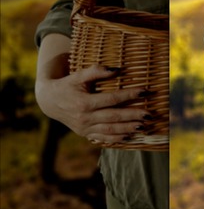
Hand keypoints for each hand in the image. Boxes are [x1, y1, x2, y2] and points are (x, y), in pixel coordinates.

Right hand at [35, 65, 151, 143]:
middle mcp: (84, 117)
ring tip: (144, 126)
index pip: (112, 99)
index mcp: (84, 102)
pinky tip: (130, 136)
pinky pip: (103, 138)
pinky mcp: (85, 134)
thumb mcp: (79, 75)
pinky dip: (117, 138)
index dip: (129, 95)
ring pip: (110, 130)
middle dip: (133, 115)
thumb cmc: (67, 85)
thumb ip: (96, 71)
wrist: (49, 101)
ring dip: (128, 129)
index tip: (145, 91)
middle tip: (150, 114)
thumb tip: (117, 69)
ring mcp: (84, 128)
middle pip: (114, 117)